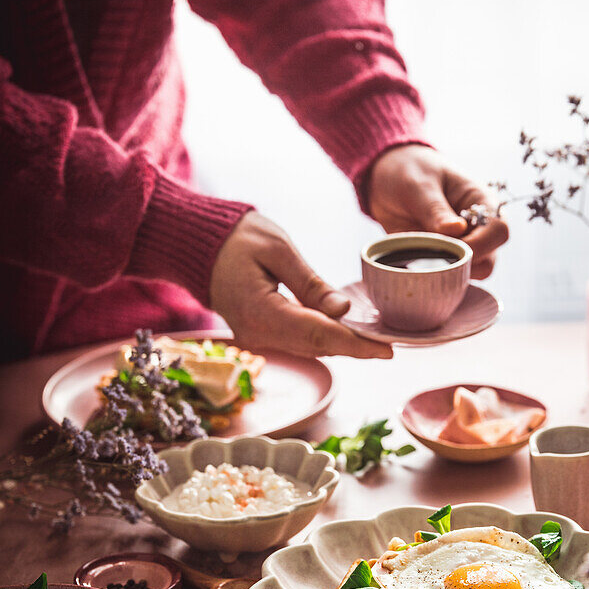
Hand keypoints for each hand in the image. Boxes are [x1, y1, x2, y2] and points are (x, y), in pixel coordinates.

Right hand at [210, 212, 391, 358]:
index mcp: (262, 313)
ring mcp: (258, 337)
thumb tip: (342, 311)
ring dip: (342, 346)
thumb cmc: (236, 239)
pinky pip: (298, 341)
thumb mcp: (278, 250)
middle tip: (390, 347)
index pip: (318, 335)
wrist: (199, 245)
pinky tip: (347, 334)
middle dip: (354, 349)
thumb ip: (311, 283)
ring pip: (309, 348)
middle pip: (316, 348)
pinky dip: (324, 339)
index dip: (355, 344)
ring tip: (376, 342)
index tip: (386, 349)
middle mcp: (259, 334)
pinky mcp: (261, 332)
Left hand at [366, 145, 508, 278]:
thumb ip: (435, 209)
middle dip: (462, 264)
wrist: (384, 181)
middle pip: (489, 260)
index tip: (452, 247)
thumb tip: (457, 231)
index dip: (481, 244)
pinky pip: (445, 279)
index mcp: (480, 202)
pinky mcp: (441, 260)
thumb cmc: (408, 171)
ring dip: (446, 273)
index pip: (499, 230)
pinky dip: (431, 277)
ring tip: (418, 256)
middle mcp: (477, 228)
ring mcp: (459, 246)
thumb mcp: (418, 185)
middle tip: (429, 255)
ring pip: (469, 274)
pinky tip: (412, 264)